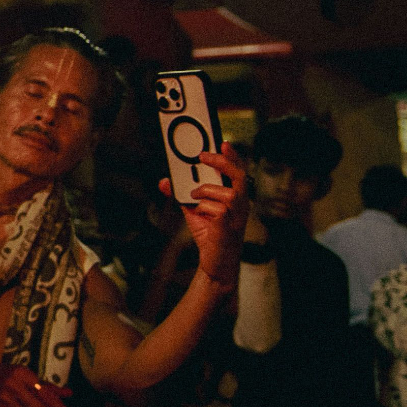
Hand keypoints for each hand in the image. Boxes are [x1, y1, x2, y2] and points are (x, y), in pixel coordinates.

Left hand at [156, 145, 249, 281]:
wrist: (215, 264)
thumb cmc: (211, 235)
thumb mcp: (192, 211)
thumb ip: (181, 195)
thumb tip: (165, 182)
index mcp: (235, 198)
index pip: (238, 173)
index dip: (233, 157)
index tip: (223, 143)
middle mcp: (241, 206)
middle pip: (240, 177)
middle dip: (222, 163)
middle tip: (203, 156)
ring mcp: (237, 217)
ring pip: (228, 194)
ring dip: (206, 191)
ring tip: (195, 197)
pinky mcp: (229, 228)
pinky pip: (218, 210)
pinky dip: (204, 208)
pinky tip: (200, 214)